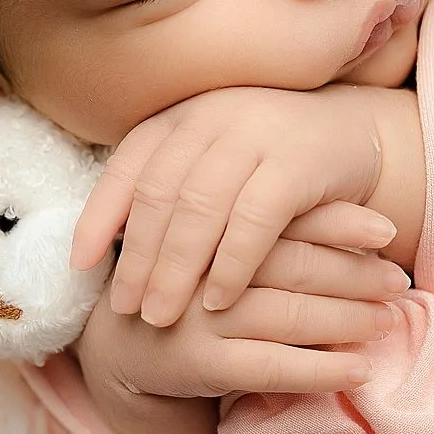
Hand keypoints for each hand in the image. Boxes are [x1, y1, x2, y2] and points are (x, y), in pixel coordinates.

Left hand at [69, 86, 391, 327]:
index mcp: (182, 117)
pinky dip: (231, 265)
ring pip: (199, 209)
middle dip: (138, 257)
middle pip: (159, 195)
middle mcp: (212, 118)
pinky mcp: (297, 164)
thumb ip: (169, 186)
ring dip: (176, 268)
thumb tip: (104, 245)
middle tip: (124, 309)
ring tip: (160, 316)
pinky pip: (253, 221)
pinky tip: (217, 301)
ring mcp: (255, 137)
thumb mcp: (213, 159)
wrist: (355, 131)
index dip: (98, 216)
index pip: (127, 167)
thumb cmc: (270, 159)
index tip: (79, 265)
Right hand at [73, 234, 408, 433]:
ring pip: (287, 315)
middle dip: (353, 274)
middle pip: (292, 265)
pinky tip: (360, 372)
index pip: (283, 217)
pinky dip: (322, 370)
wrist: (124, 341)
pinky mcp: (198, 362)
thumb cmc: (192, 281)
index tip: (386, 229)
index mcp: (208, 219)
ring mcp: (198, 314)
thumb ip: (269, 225)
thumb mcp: (219, 240)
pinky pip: (272, 368)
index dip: (338, 221)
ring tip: (387, 321)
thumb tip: (366, 221)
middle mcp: (201, 264)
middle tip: (398, 281)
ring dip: (347, 319)